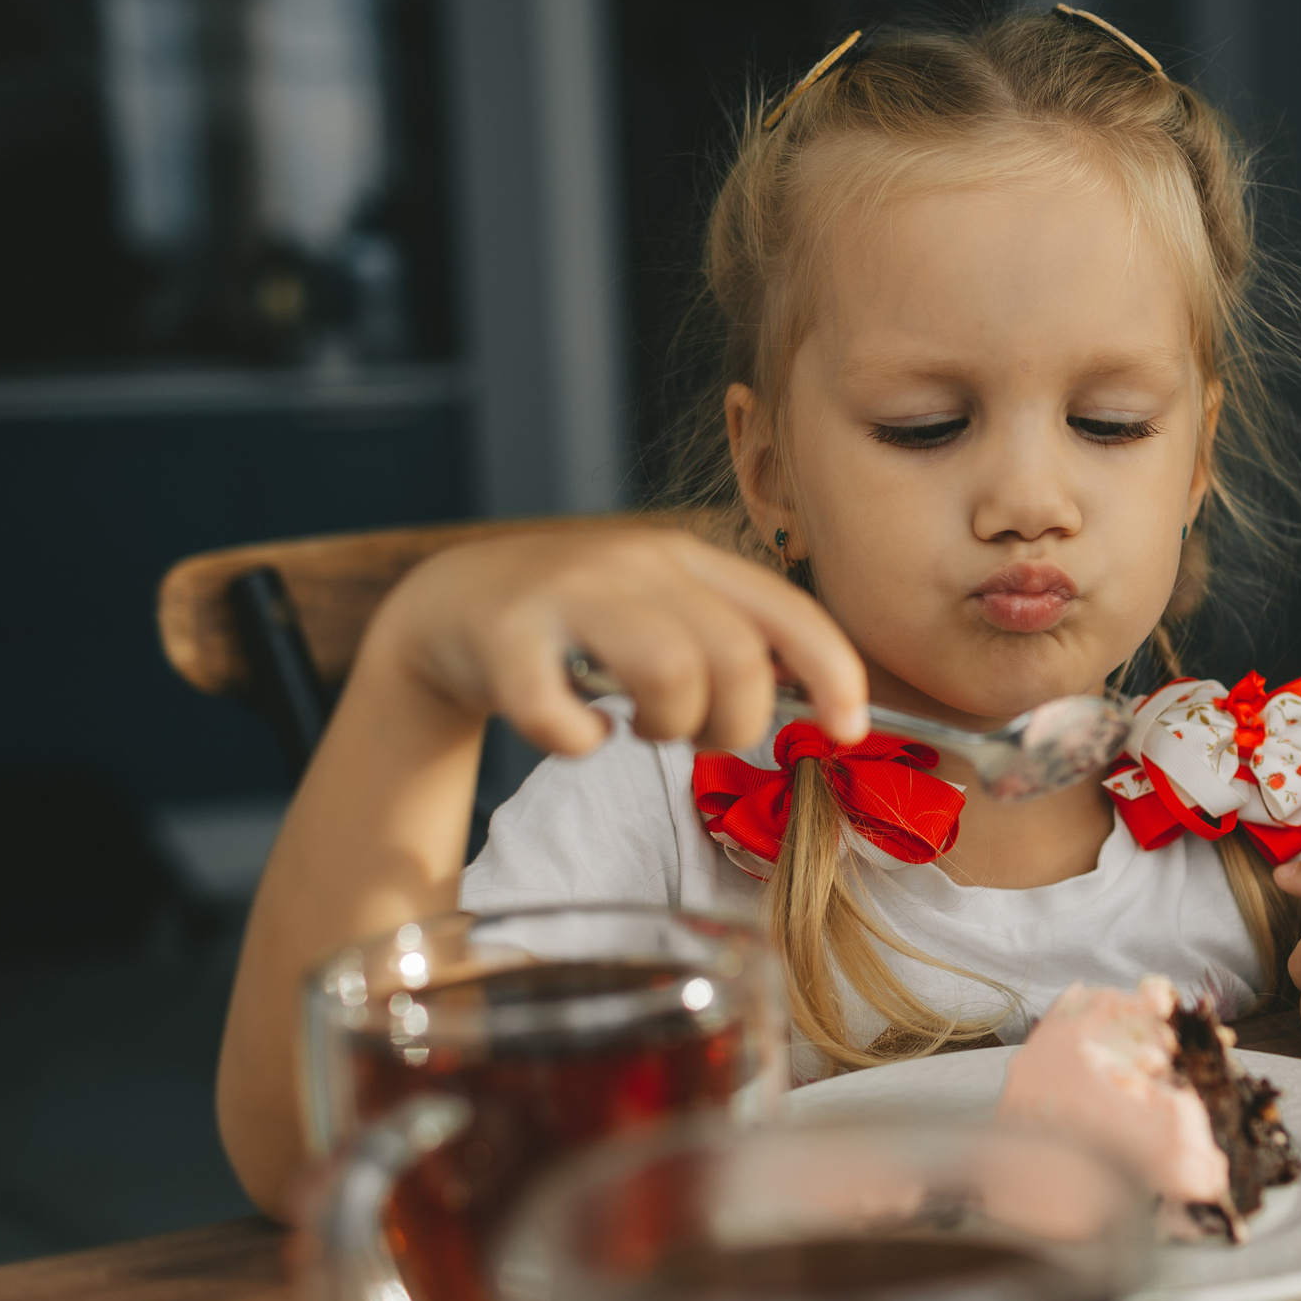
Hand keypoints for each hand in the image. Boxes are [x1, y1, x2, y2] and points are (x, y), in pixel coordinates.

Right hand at [370, 526, 867, 755]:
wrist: (452, 601)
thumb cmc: (580, 622)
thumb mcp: (663, 607)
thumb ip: (734, 638)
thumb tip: (823, 697)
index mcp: (688, 558)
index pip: (787, 609)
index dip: (834, 672)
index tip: (849, 728)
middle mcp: (636, 564)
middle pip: (735, 654)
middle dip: (735, 721)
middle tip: (699, 735)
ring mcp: (568, 594)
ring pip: (668, 671)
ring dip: (669, 726)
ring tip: (643, 727)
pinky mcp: (504, 638)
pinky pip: (561, 712)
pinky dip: (580, 742)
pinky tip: (580, 733)